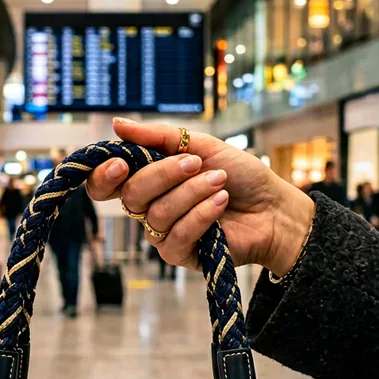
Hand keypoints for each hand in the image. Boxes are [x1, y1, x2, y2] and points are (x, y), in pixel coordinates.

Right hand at [85, 119, 313, 275]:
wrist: (274, 206)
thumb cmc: (240, 175)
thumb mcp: (201, 146)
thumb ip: (158, 136)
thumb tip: (118, 123)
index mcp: (148, 180)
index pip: (106, 185)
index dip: (104, 176)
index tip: (121, 163)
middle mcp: (149, 208)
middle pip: (131, 196)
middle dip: (163, 175)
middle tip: (196, 163)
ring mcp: (163, 233)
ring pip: (158, 214)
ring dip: (192, 193)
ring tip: (220, 182)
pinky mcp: (180, 255)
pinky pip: (176, 236)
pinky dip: (201, 215)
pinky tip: (221, 203)